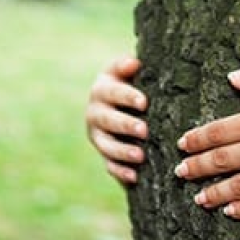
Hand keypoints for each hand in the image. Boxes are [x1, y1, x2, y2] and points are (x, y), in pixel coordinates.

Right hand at [86, 57, 147, 183]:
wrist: (118, 102)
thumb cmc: (129, 82)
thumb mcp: (125, 71)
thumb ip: (127, 66)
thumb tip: (134, 62)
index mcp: (101, 89)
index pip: (113, 92)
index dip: (127, 97)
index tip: (144, 102)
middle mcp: (94, 112)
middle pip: (108, 120)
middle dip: (126, 125)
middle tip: (144, 130)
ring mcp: (97, 135)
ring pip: (106, 145)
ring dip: (122, 151)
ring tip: (140, 156)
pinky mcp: (103, 153)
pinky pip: (108, 164)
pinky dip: (119, 171)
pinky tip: (134, 176)